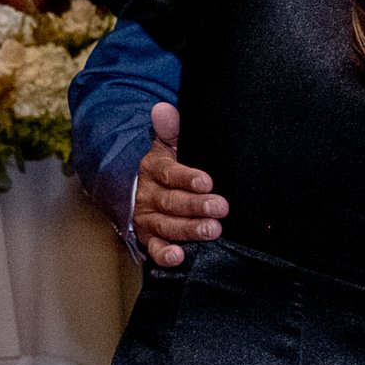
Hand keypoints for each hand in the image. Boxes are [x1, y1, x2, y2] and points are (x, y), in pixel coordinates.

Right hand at [133, 102, 226, 267]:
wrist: (145, 189)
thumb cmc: (168, 166)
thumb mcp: (169, 145)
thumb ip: (170, 129)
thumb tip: (162, 108)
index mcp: (153, 168)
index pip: (169, 173)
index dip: (187, 178)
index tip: (207, 182)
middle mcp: (147, 194)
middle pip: (170, 201)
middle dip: (195, 206)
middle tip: (219, 207)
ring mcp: (147, 218)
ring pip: (165, 224)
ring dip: (188, 229)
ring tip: (211, 229)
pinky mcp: (149, 238)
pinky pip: (154, 248)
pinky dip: (164, 253)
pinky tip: (178, 256)